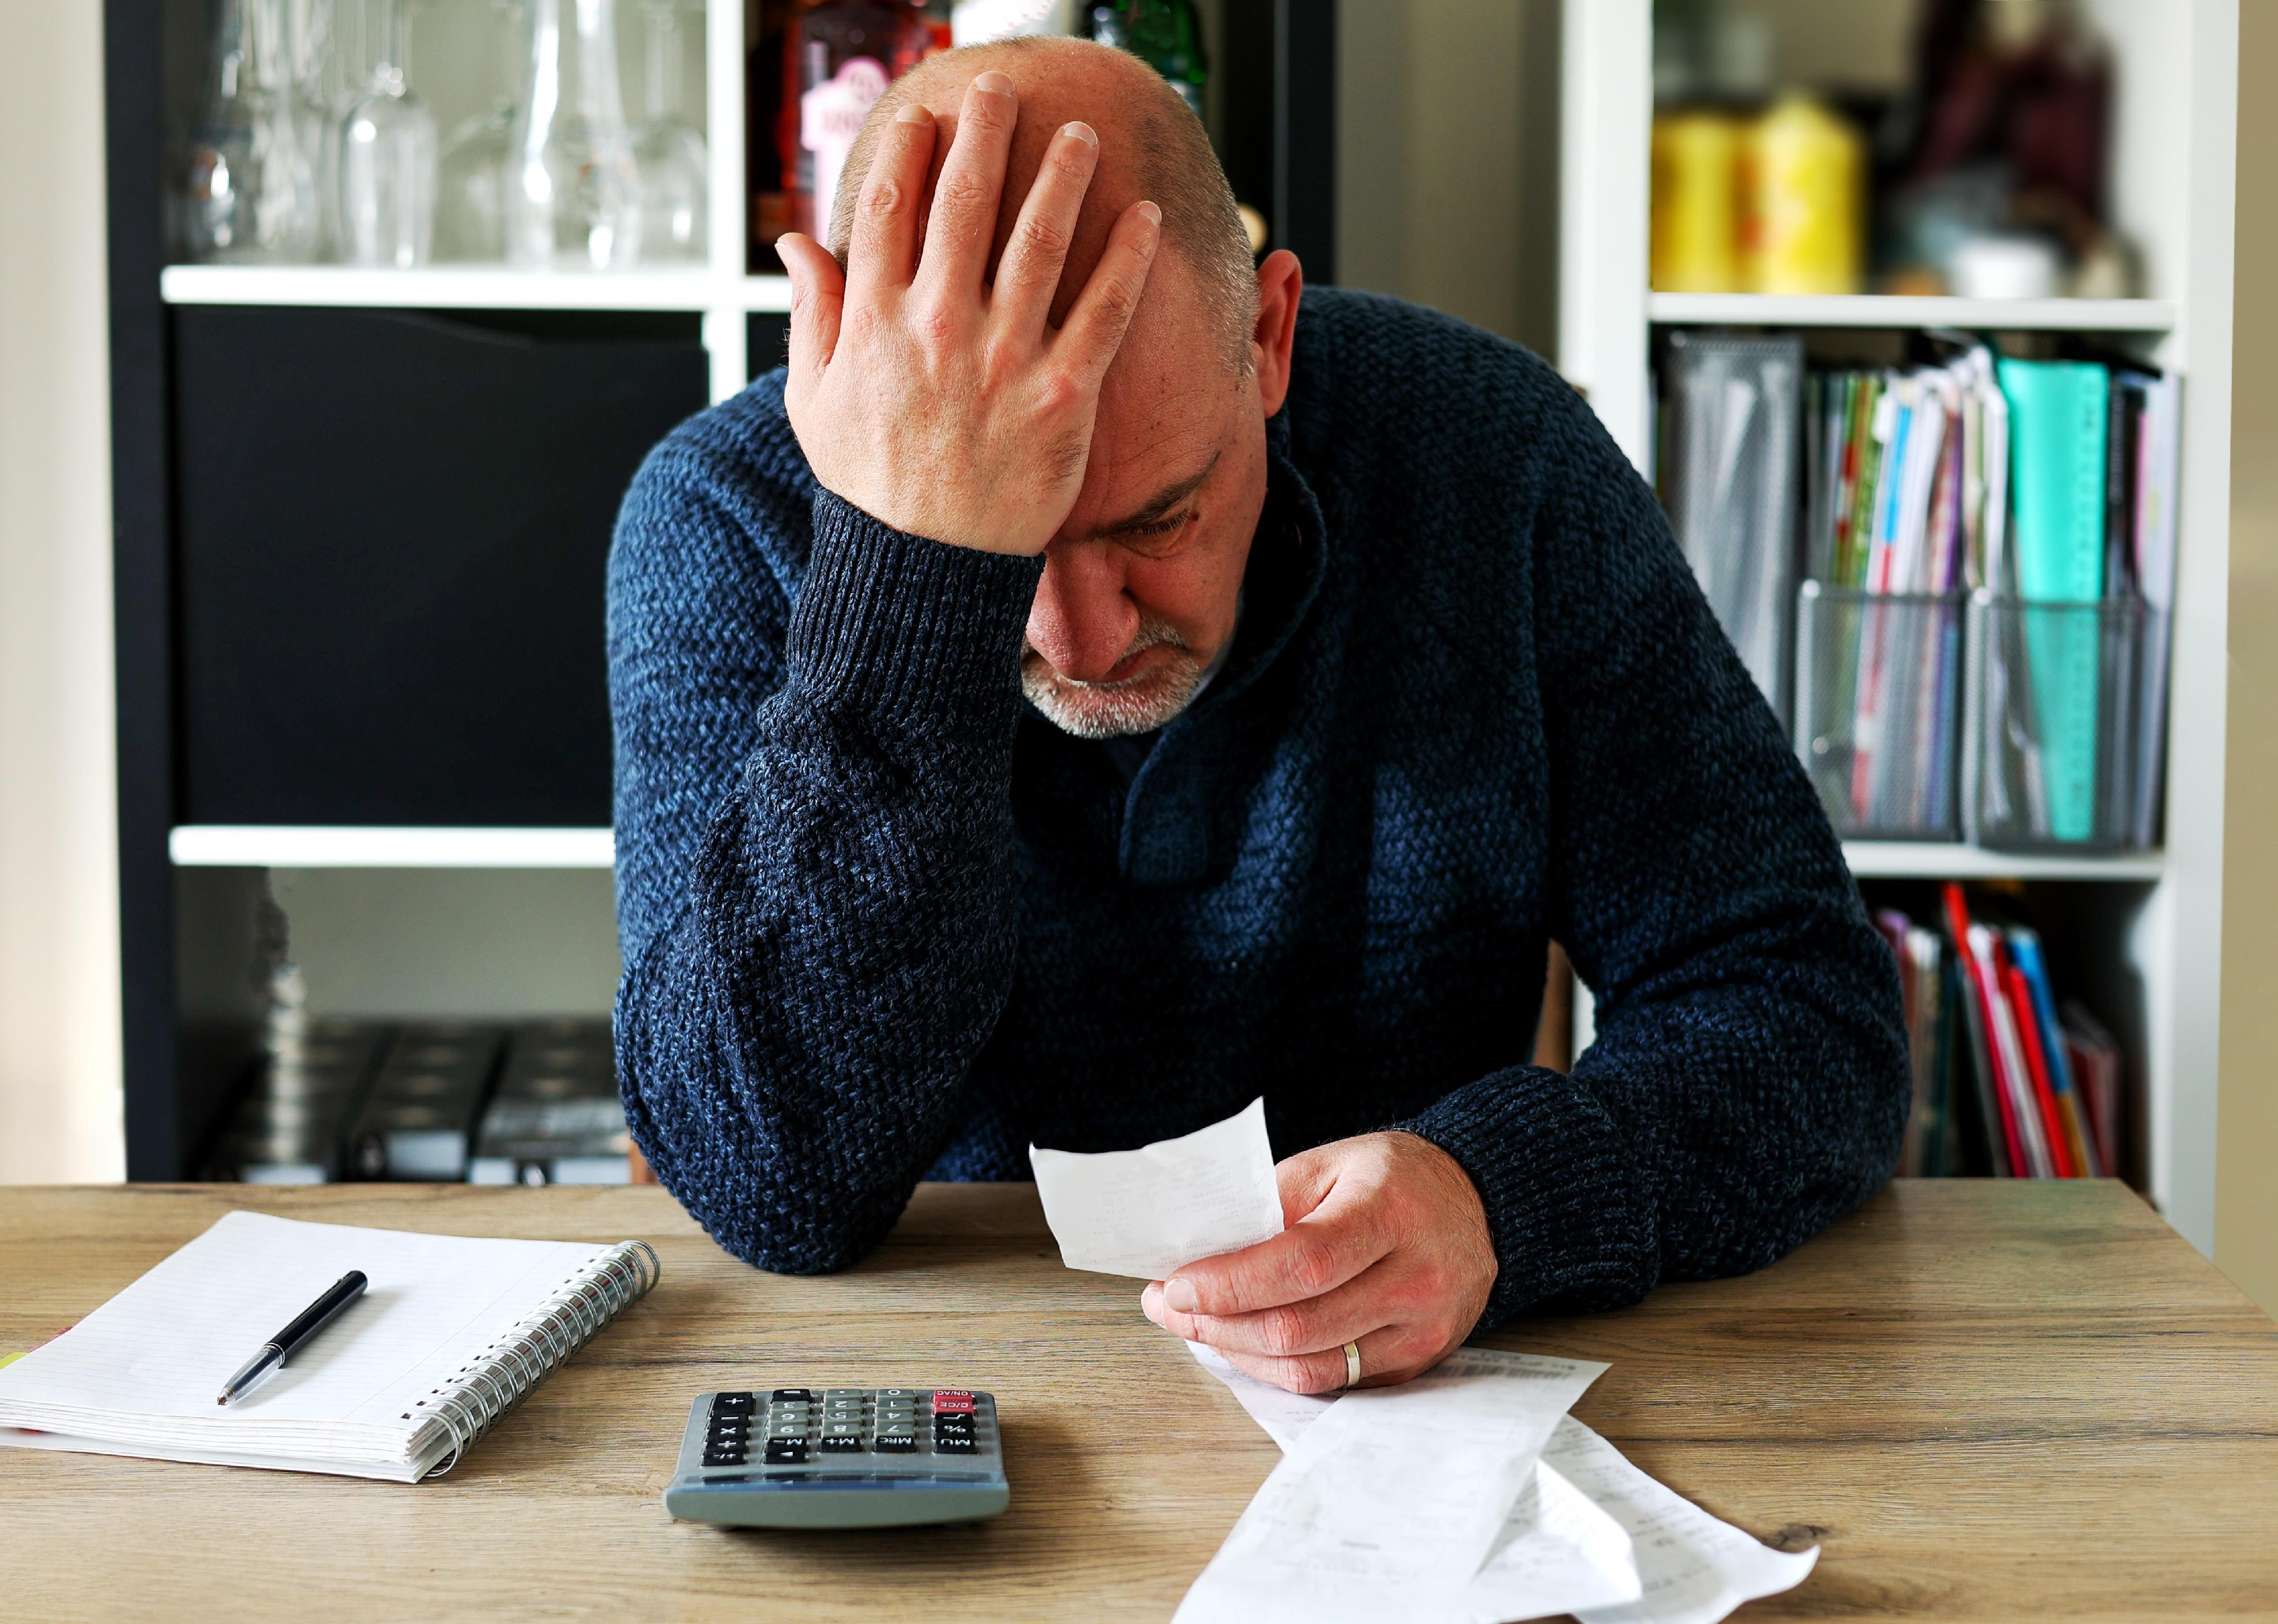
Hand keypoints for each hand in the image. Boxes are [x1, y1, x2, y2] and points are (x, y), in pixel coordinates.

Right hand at [775, 71, 1163, 555]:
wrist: (923, 572)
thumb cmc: (870, 488)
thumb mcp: (814, 402)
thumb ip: (810, 314)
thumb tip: (793, 244)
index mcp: (874, 323)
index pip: (891, 208)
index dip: (909, 149)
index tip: (927, 114)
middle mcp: (937, 329)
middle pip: (964, 203)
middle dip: (986, 133)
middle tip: (1006, 89)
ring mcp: (1002, 360)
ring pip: (1038, 241)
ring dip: (1062, 176)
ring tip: (1081, 136)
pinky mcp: (1061, 397)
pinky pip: (1102, 312)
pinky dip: (1127, 260)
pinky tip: (1143, 219)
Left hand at [1141, 1132, 1498, 1393]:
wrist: (1478, 1203)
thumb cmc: (1393, 1179)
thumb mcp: (1330, 1165)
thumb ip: (1268, 1209)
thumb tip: (1198, 1255)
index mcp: (1390, 1212)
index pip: (1302, 1264)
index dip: (1230, 1284)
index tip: (1176, 1285)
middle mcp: (1416, 1277)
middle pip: (1299, 1327)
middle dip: (1217, 1323)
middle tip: (1171, 1306)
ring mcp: (1423, 1327)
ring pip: (1312, 1367)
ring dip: (1240, 1353)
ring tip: (1200, 1324)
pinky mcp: (1419, 1360)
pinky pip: (1335, 1381)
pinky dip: (1279, 1368)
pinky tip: (1248, 1342)